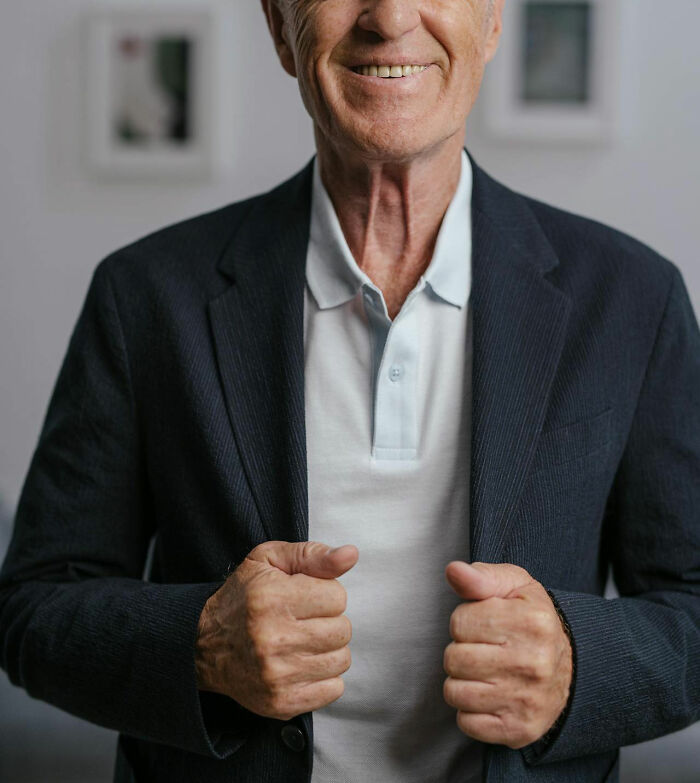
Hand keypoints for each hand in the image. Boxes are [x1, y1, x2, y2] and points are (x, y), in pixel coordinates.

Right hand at [195, 540, 358, 720]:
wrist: (203, 645)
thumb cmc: (242, 596)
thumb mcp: (269, 560)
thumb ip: (312, 554)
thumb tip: (351, 554)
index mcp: (272, 598)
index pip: (337, 597)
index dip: (325, 593)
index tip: (305, 597)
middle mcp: (273, 638)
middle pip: (342, 630)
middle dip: (328, 621)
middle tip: (303, 620)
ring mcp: (276, 675)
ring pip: (341, 660)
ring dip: (328, 649)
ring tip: (303, 641)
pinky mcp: (281, 703)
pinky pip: (334, 689)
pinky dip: (324, 676)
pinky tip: (302, 664)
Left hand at [442, 561, 571, 748]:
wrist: (572, 668)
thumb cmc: (531, 620)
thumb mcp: (513, 587)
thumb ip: (481, 576)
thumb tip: (453, 570)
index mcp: (531, 622)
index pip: (460, 622)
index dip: (465, 622)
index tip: (485, 625)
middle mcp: (533, 663)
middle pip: (454, 659)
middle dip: (461, 651)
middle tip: (485, 649)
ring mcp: (527, 700)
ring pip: (455, 692)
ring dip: (462, 681)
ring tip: (485, 672)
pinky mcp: (519, 730)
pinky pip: (466, 723)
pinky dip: (470, 710)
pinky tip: (490, 696)